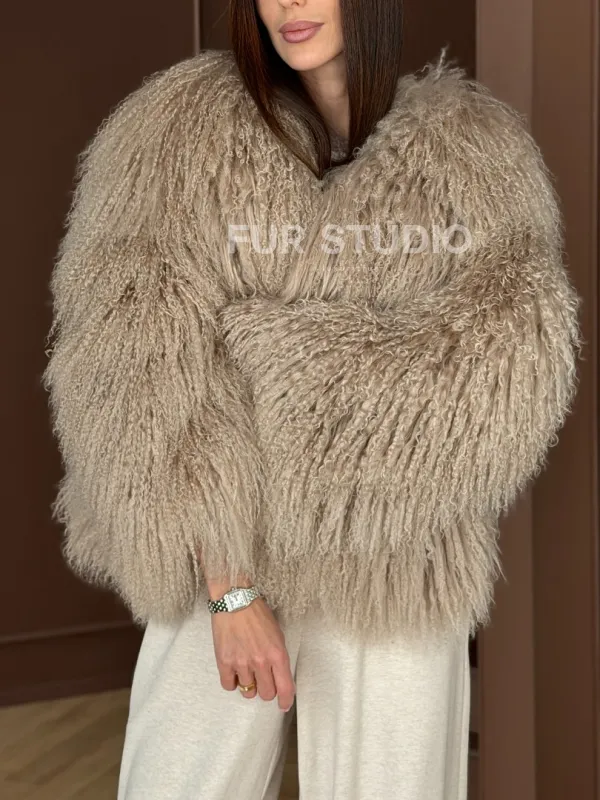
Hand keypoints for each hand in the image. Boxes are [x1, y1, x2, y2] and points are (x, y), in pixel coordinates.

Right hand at [210, 596, 295, 711]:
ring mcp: (241, 663)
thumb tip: (279, 677)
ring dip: (249, 684)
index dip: (285, 700)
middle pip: (266, 694)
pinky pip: (229, 685)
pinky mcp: (224, 662)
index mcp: (277, 654)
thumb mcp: (277, 634)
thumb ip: (279, 657)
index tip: (283, 704)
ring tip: (247, 670)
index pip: (285, 688)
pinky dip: (232, 681)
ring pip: (248, 692)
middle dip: (266, 689)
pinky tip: (234, 670)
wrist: (234, 599)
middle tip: (263, 679)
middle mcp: (260, 662)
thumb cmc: (257, 613)